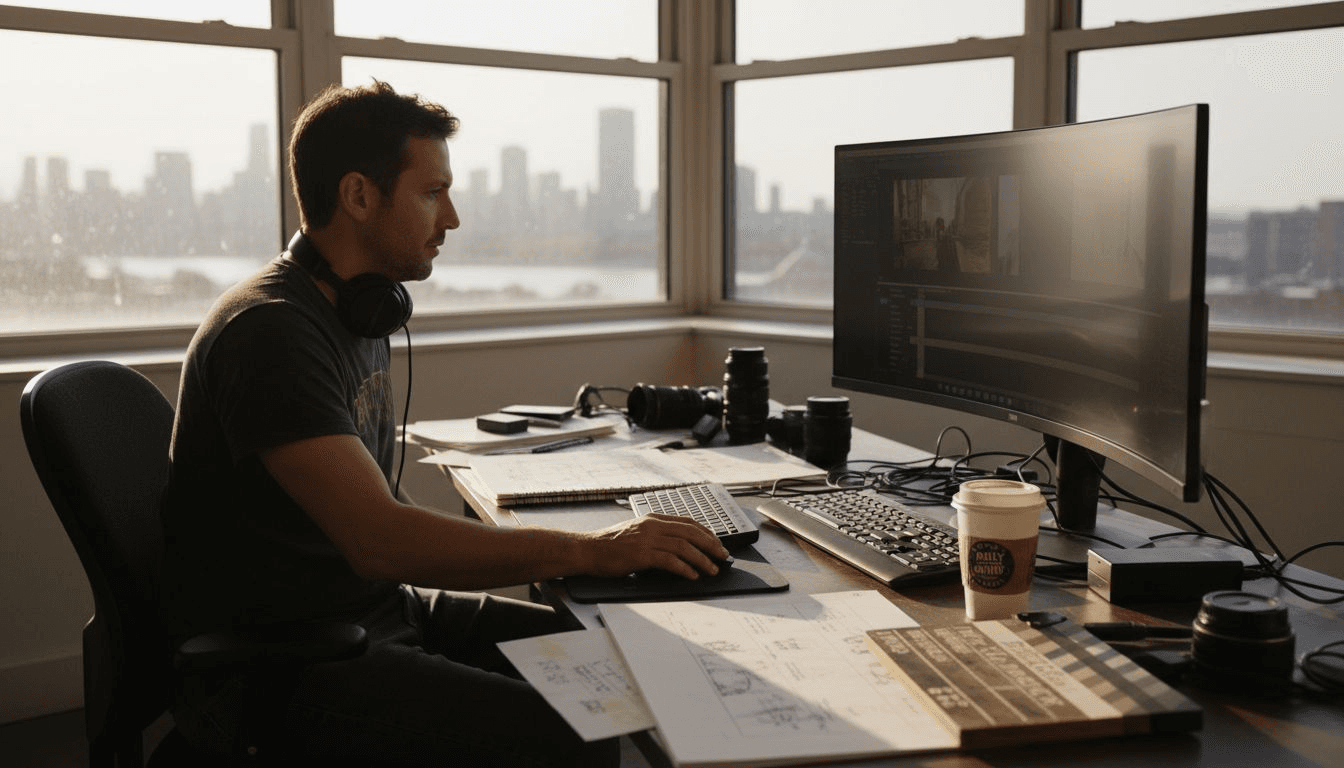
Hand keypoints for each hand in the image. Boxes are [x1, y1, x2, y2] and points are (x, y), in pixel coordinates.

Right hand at [579, 514, 730, 578]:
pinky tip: (692, 575)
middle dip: (711, 545)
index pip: (687, 522)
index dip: (706, 533)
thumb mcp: (635, 532)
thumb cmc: (609, 545)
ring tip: (712, 569)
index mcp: (652, 519)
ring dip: (702, 559)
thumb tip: (678, 547)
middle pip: (690, 532)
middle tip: (723, 556)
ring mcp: (647, 539)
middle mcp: (652, 526)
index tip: (717, 542)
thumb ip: (654, 535)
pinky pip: (670, 561)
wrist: (587, 550)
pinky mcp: (641, 554)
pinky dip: (685, 568)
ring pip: (684, 547)